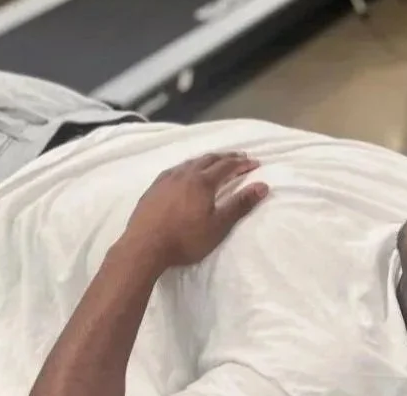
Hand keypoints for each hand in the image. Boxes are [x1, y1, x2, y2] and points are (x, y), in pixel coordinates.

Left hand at [122, 153, 268, 270]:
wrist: (143, 248)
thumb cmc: (185, 239)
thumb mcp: (218, 226)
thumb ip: (240, 204)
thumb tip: (263, 186)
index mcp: (203, 182)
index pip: (227, 166)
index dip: (242, 163)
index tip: (255, 163)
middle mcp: (185, 174)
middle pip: (209, 159)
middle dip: (226, 157)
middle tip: (239, 158)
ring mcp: (167, 179)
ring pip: (191, 162)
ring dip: (207, 160)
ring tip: (215, 162)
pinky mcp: (153, 188)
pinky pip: (175, 170)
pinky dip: (188, 167)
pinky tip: (185, 173)